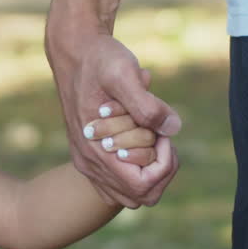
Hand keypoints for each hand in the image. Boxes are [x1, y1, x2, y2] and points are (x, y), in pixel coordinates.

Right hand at [46, 28, 180, 207]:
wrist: (75, 52)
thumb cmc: (100, 60)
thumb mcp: (123, 73)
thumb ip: (146, 104)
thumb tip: (172, 129)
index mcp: (96, 150)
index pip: (142, 186)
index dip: (163, 165)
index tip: (163, 134)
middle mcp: (90, 164)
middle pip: (141, 196)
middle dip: (160, 168)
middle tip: (160, 135)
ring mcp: (89, 163)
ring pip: (132, 194)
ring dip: (151, 170)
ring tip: (152, 137)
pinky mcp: (93, 156)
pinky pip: (121, 184)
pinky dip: (139, 169)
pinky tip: (142, 140)